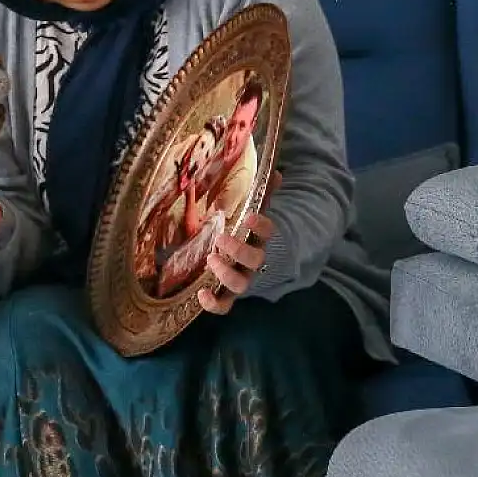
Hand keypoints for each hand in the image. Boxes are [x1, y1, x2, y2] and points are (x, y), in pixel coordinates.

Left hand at [197, 172, 281, 314]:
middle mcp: (254, 262)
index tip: (249, 217)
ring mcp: (243, 279)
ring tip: (211, 259)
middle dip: (239, 251)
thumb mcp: (255, 213)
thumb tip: (276, 170)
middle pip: (255, 260)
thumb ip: (264, 194)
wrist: (255, 265)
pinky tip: (201, 294)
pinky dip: (214, 304)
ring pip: (240, 284)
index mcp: (261, 240)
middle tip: (221, 239)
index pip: (268, 232)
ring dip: (226, 273)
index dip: (261, 226)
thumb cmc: (249, 235)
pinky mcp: (229, 295)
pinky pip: (224, 306)